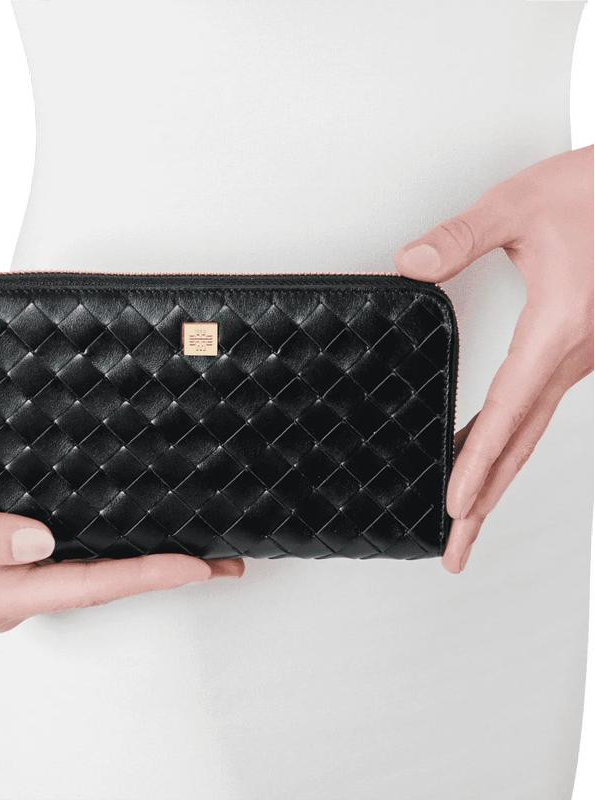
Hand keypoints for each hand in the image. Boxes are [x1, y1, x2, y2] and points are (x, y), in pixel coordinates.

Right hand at [0, 432, 243, 630]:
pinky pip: (74, 543)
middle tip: (221, 560)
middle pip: (102, 582)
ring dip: (144, 555)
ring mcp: (12, 566)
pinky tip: (137, 522)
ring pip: (94, 565)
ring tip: (197, 545)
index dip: (146, 575)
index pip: (86, 585)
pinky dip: (112, 535)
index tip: (196, 565)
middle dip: (162, 572)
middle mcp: (9, 586)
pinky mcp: (11, 542)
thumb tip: (40, 542)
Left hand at [395, 145, 593, 573]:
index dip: (477, 462)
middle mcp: (574, 354)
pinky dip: (512, 443)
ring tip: (467, 519)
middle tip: (457, 550)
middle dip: (486, 502)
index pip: (508, 411)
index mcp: (558, 327)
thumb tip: (411, 266)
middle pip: (521, 445)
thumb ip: (461, 237)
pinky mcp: (578, 349)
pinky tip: (491, 451)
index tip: (455, 506)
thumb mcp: (520, 204)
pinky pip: (539, 409)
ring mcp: (580, 357)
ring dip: (498, 479)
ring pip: (532, 433)